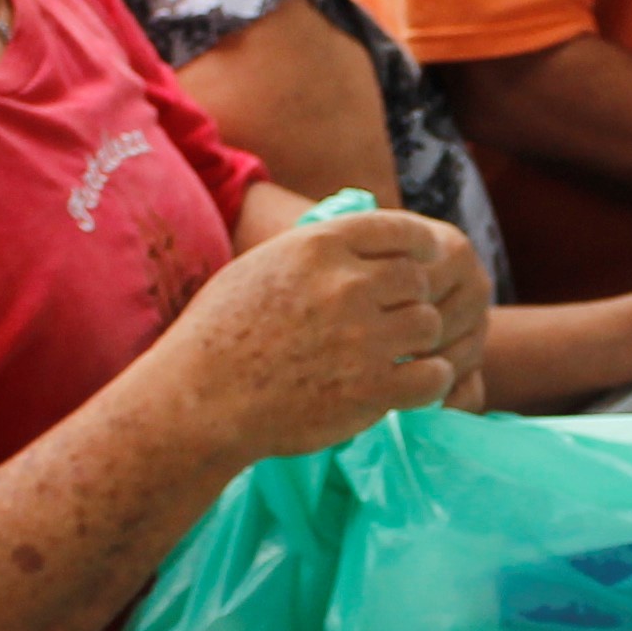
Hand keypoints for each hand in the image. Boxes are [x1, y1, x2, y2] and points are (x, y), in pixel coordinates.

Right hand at [172, 205, 463, 462]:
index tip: (427, 260)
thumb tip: (359, 240)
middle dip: (413, 299)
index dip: (421, 246)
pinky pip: (433, 376)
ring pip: (429, 325)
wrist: (198, 399)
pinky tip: (411, 385)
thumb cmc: (218, 332)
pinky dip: (430, 381)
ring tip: (400, 355)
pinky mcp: (370, 389)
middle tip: (396, 321)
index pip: (401, 230)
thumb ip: (315, 251)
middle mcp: (346, 285)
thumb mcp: (262, 265)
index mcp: (318, 246)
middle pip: (419, 280)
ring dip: (421, 341)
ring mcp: (361, 337)